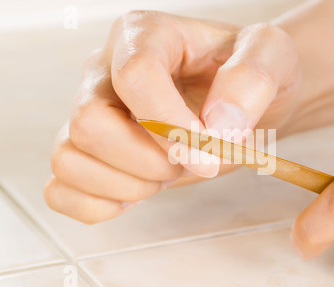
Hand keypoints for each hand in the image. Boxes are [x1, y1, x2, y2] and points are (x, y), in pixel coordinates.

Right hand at [44, 11, 299, 223]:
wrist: (242, 99)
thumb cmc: (250, 74)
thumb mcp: (271, 56)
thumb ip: (251, 79)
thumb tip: (216, 123)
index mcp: (146, 36)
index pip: (135, 77)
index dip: (171, 126)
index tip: (209, 152)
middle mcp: (107, 72)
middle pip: (89, 122)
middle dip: (147, 160)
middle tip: (189, 162)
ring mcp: (93, 113)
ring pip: (69, 158)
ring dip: (127, 184)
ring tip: (167, 173)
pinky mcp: (91, 152)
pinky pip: (62, 188)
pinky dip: (98, 205)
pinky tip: (138, 193)